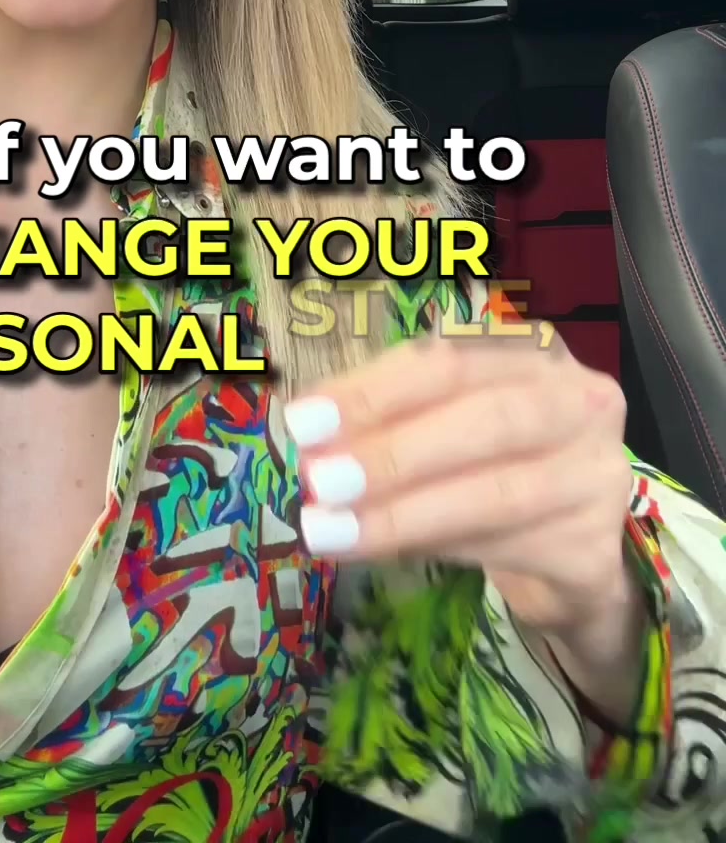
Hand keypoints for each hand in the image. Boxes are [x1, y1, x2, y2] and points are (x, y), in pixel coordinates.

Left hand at [284, 332, 638, 659]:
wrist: (571, 553)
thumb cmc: (494, 465)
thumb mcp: (444, 425)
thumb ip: (389, 423)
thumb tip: (311, 443)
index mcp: (535, 351)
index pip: (448, 360)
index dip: (373, 390)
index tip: (304, 422)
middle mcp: (581, 400)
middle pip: (484, 420)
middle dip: (392, 453)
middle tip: (319, 481)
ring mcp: (600, 475)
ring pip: (494, 494)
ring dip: (401, 515)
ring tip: (330, 532)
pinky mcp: (596, 547)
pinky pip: (507, 548)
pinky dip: (437, 549)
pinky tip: (383, 553)